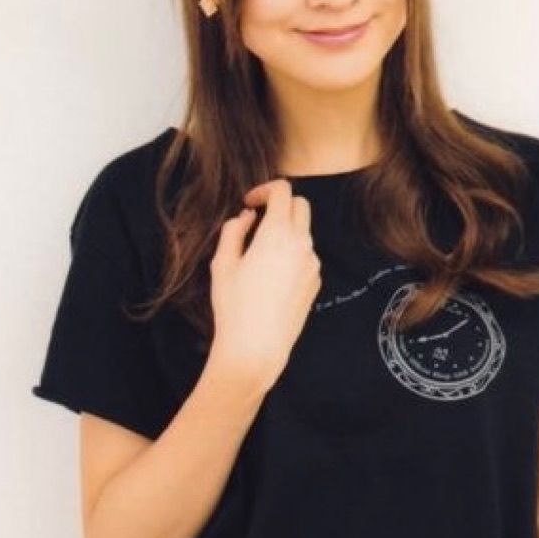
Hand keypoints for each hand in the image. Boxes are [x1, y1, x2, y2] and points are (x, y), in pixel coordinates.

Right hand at [208, 178, 321, 389]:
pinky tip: (272, 276)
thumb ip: (234, 231)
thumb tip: (248, 217)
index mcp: (278, 234)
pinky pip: (306, 256)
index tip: (250, 203)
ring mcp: (312, 264)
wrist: (257, 348)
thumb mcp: (222, 263)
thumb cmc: (234, 306)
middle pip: (301, 206)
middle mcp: (302, 245)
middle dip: (281, 205)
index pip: (283, 191)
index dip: (265, 190)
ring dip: (286, 231)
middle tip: (258, 220)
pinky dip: (292, 253)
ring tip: (260, 253)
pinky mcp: (316, 282)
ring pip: (304, 233)